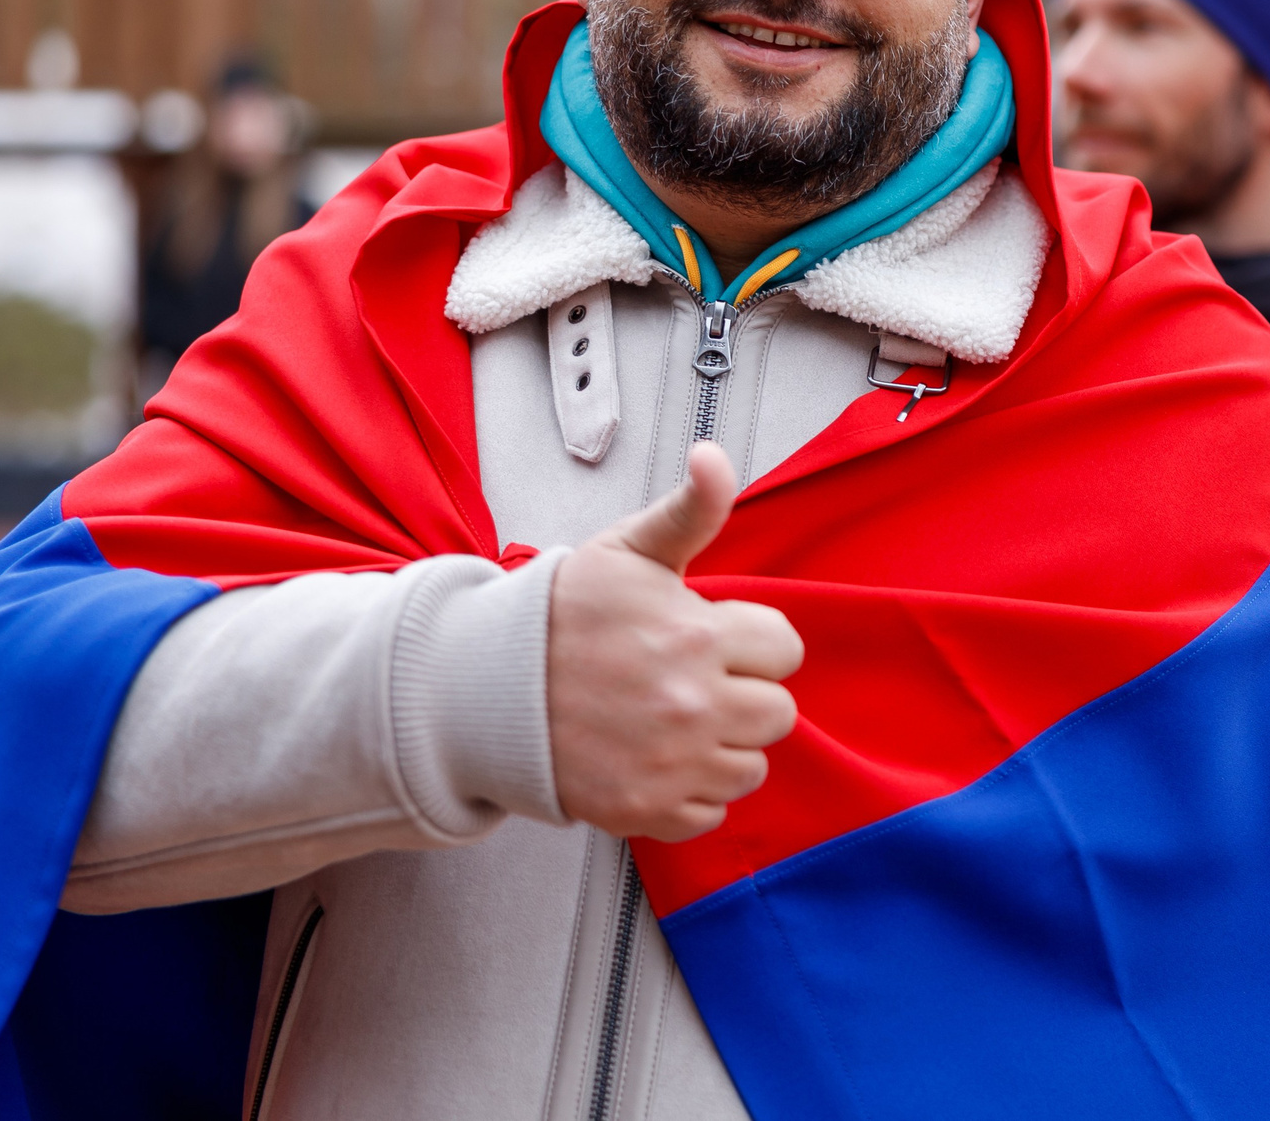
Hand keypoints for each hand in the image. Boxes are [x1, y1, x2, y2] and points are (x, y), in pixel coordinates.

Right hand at [547, 443, 804, 841]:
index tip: (711, 637)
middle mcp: (691, 706)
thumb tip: (715, 456)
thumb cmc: (562, 614)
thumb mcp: (628, 550)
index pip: (784, 649)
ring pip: (749, 767)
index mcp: (696, 636)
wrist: (485, 685)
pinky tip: (657, 757)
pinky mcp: (644, 810)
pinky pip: (710, 813)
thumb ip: (689, 510)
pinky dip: (691, 792)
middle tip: (692, 679)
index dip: (751, 640)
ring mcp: (669, 764)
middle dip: (743, 693)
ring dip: (722, 745)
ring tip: (674, 718)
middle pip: (776, 713)